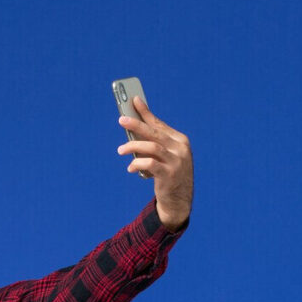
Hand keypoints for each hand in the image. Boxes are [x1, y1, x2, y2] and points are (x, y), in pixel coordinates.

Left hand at [117, 95, 193, 230]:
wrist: (178, 201)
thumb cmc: (167, 175)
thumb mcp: (163, 156)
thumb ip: (152, 142)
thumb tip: (133, 126)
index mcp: (180, 141)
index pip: (160, 124)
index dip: (146, 113)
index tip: (134, 100)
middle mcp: (181, 149)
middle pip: (155, 133)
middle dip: (137, 124)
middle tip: (121, 120)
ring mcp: (177, 162)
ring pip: (151, 147)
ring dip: (133, 147)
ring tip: (120, 150)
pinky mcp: (169, 175)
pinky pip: (149, 164)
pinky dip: (137, 164)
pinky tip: (130, 168)